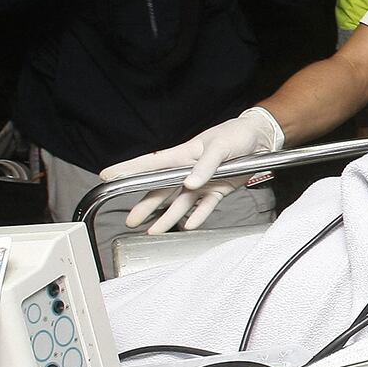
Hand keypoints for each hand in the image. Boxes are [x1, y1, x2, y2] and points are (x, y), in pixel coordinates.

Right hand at [99, 107, 283, 232]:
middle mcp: (188, 170)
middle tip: (131, 220)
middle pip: (162, 190)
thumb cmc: (236, 134)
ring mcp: (203, 182)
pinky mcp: (218, 189)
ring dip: (167, 217)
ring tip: (153, 231)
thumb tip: (189, 184)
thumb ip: (205, 165)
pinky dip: (197, 216)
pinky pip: (205, 206)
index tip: (107, 176)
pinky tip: (186, 226)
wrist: (260, 138)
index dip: (128, 169)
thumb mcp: (220, 146)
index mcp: (183, 154)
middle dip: (145, 205)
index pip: (151, 163)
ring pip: (180, 202)